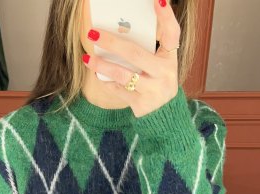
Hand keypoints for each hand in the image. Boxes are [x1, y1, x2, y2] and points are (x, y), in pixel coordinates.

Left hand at [82, 0, 180, 117]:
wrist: (163, 116)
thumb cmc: (156, 83)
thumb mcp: (158, 66)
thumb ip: (146, 51)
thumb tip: (117, 32)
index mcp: (170, 59)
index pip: (172, 34)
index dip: (166, 17)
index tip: (158, 0)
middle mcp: (165, 74)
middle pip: (135, 54)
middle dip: (112, 42)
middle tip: (93, 33)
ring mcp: (153, 91)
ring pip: (123, 75)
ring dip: (102, 65)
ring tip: (87, 58)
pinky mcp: (141, 105)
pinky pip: (118, 90)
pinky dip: (105, 81)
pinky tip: (95, 73)